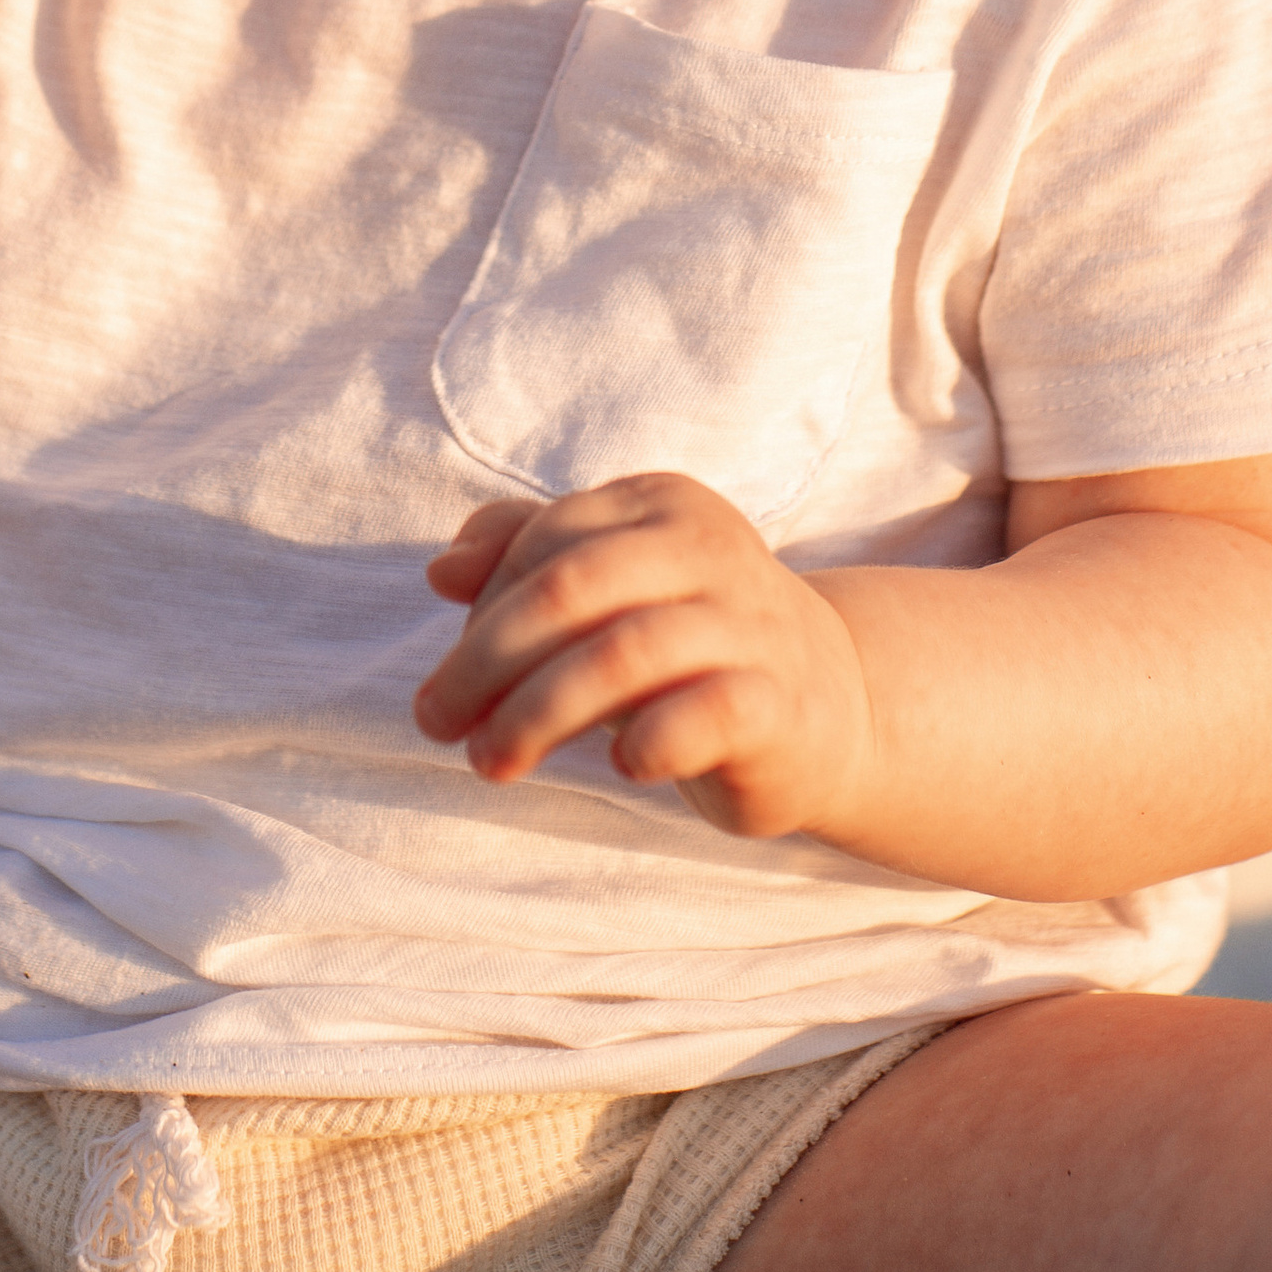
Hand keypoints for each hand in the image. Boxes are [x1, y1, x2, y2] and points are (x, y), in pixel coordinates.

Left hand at [414, 469, 878, 846]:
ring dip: (538, 712)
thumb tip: (441, 570)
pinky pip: (706, 712)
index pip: (547, 540)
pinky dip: (650, 738)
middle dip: (487, 658)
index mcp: (660, 504)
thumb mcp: (612, 585)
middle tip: (437, 724)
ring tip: (491, 763)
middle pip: (572, 587)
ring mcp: (748, 623)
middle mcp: (708, 548)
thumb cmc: (690, 638)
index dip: (482, 609)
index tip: (449, 683)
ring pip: (624, 652)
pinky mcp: (778, 703)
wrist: (834, 700)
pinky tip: (619, 767)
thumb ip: (527, 557)